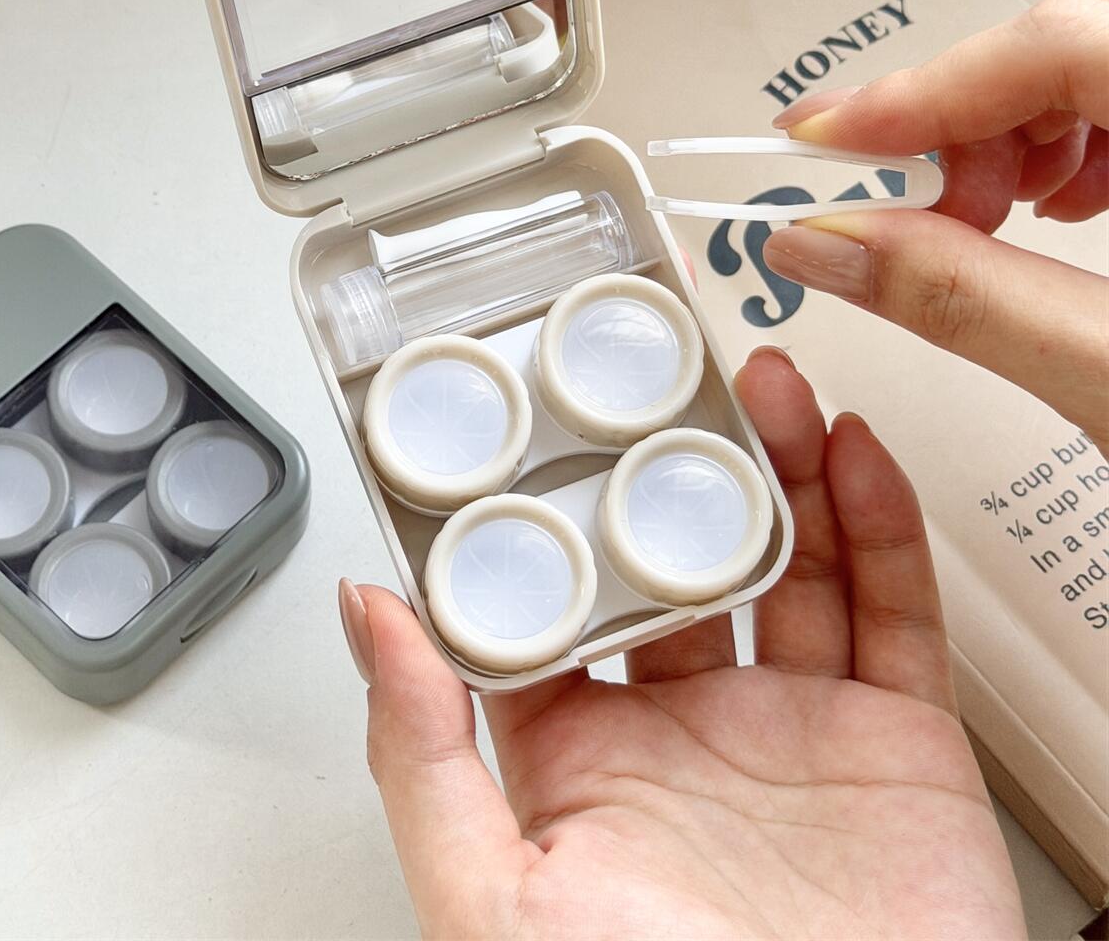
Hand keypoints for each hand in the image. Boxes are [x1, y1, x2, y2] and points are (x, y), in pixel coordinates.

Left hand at [337, 350, 1023, 939]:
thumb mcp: (491, 900)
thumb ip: (418, 755)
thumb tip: (363, 612)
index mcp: (578, 759)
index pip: (554, 597)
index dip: (547, 506)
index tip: (538, 418)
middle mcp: (683, 733)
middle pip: (678, 557)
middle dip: (676, 463)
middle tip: (665, 375)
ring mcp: (792, 734)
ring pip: (786, 561)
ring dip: (777, 466)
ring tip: (757, 382)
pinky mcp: (898, 748)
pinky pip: (893, 613)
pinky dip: (881, 524)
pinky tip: (851, 451)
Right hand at [761, 0, 1108, 452]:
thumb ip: (963, 302)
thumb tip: (823, 245)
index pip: (1056, 42)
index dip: (918, 93)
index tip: (821, 144)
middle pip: (1071, 25)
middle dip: (970, 113)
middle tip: (927, 204)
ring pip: (1095, 44)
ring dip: (1019, 124)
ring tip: (998, 216)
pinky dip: (1072, 131)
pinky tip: (1062, 201)